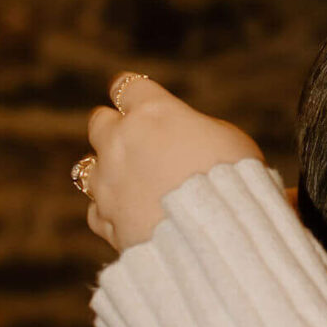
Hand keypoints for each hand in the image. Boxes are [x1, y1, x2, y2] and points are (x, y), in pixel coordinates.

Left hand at [83, 78, 263, 251]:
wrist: (223, 239)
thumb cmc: (237, 183)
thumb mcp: (229, 139)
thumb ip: (195, 129)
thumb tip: (186, 134)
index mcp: (152, 114)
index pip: (128, 86)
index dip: (135, 93)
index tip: (140, 100)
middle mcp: (120, 143)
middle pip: (99, 122)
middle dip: (115, 128)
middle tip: (137, 141)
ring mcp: (108, 184)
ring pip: (88, 168)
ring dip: (109, 171)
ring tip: (133, 183)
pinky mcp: (108, 221)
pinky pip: (98, 210)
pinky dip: (112, 211)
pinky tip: (134, 215)